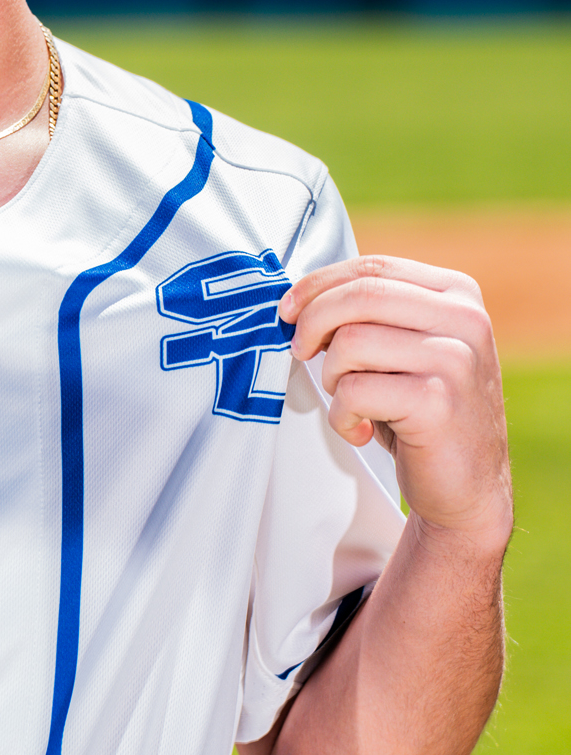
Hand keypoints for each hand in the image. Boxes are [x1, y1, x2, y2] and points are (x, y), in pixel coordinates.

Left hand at [279, 254, 511, 550]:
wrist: (468, 487)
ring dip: (331, 376)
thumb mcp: (404, 349)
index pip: (373, 267)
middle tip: (300, 353)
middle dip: (313, 323)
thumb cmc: (421, 413)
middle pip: (360, 295)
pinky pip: (355, 392)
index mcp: (457, 294)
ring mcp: (456, 359)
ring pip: (351, 342)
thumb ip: (372, 315)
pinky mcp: (438, 402)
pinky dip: (343, 417)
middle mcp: (465, 319)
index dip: (318, 285)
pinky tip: (363, 431)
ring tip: (349, 400)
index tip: (287, 311)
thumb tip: (299, 298)